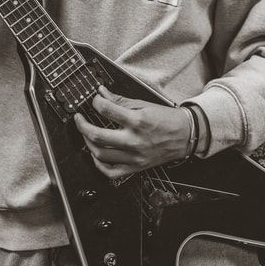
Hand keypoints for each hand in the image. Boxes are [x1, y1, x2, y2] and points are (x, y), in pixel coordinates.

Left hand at [74, 86, 190, 178]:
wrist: (185, 135)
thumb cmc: (167, 120)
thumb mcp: (144, 105)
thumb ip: (120, 100)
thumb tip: (102, 93)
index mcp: (138, 121)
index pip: (107, 110)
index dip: (96, 103)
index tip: (94, 101)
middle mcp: (134, 140)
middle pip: (98, 136)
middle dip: (82, 126)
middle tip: (79, 119)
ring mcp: (134, 156)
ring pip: (100, 155)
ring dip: (88, 144)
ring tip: (86, 135)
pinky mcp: (136, 167)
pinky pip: (111, 172)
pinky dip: (99, 165)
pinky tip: (96, 155)